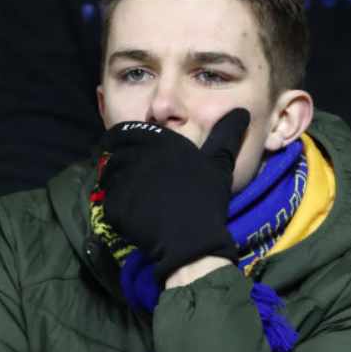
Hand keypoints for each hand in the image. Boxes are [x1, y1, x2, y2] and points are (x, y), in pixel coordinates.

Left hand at [99, 109, 250, 283]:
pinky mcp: (113, 204)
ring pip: (109, 175)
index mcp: (157, 141)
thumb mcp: (220, 163)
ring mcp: (122, 180)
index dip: (125, 140)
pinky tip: (134, 214)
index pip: (126, 132)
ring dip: (116, 181)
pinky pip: (109, 200)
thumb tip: (241, 112)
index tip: (130, 150)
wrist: (190, 239)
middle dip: (119, 161)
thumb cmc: (206, 198)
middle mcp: (136, 156)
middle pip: (114, 152)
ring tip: (132, 194)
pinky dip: (118, 205)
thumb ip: (226, 135)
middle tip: (131, 175)